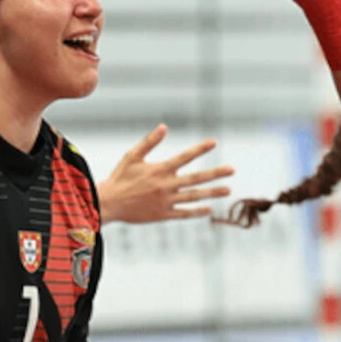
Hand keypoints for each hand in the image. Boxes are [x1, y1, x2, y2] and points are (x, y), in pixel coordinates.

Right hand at [96, 125, 233, 223]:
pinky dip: (197, 211)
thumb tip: (164, 126)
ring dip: (212, 193)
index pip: (184, 157)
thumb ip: (150, 142)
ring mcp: (166, 201)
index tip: (214, 142)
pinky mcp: (163, 215)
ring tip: (228, 190)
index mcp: (159, 170)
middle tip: (232, 170)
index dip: (200, 149)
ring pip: (194, 197)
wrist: (109, 203)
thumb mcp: (132, 156)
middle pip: (196, 178)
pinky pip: (184, 213)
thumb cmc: (120, 178)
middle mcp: (166, 186)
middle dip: (215, 174)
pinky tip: (209, 208)